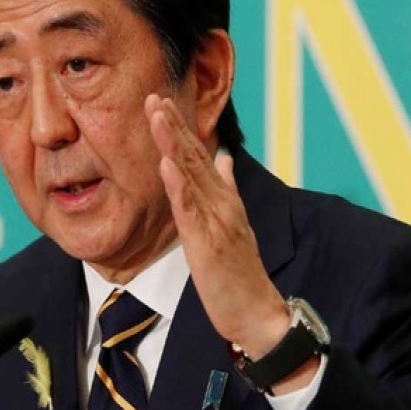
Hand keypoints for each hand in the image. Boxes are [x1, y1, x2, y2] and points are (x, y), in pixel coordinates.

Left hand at [144, 94, 288, 359]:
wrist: (257, 313)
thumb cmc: (239, 271)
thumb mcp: (232, 224)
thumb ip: (226, 188)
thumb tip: (223, 157)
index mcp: (222, 198)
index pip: (198, 155)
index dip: (178, 128)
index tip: (160, 102)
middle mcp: (221, 203)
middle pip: (193, 156)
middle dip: (172, 125)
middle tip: (153, 96)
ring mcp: (217, 220)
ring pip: (191, 175)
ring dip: (173, 143)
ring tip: (158, 116)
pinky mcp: (210, 242)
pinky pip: (191, 210)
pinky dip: (179, 185)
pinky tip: (167, 165)